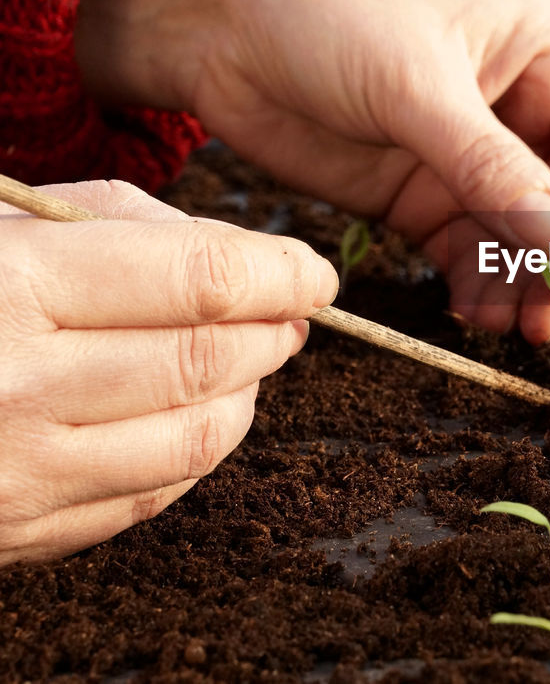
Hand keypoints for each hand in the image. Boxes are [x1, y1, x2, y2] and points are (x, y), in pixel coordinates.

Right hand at [0, 180, 337, 562]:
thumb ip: (107, 220)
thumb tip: (226, 254)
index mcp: (9, 290)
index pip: (199, 280)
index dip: (279, 272)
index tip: (314, 270)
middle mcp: (17, 389)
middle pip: (208, 359)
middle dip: (274, 330)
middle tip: (294, 309)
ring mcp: (17, 476)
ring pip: (195, 436)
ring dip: (246, 391)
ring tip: (252, 356)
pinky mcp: (16, 534)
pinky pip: (148, 494)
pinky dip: (196, 449)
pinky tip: (198, 410)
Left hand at [75, 0, 549, 343]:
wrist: (211, 14)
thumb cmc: (323, 6)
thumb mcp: (415, 83)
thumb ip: (491, 168)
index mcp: (549, 55)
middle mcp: (523, 109)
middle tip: (543, 324)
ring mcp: (472, 157)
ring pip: (527, 241)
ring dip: (521, 287)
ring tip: (496, 325)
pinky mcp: (422, 194)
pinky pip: (471, 253)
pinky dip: (476, 287)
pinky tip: (465, 311)